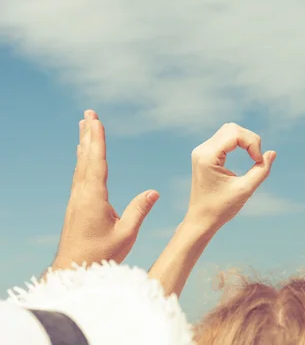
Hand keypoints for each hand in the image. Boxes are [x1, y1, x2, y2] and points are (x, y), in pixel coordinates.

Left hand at [53, 110, 159, 269]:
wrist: (74, 270)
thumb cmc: (100, 254)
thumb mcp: (125, 234)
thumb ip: (138, 211)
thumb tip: (153, 192)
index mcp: (93, 198)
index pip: (96, 162)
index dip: (97, 140)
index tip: (96, 121)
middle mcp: (81, 194)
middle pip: (85, 158)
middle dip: (88, 134)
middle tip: (88, 113)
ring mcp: (77, 199)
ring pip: (80, 165)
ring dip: (84, 144)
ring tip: (84, 126)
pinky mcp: (76, 206)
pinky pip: (79, 175)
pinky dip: (82, 160)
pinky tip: (83, 156)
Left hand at [184, 123, 275, 230]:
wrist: (201, 220)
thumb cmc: (220, 208)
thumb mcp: (245, 190)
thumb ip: (261, 170)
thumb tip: (272, 153)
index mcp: (207, 156)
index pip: (234, 134)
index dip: (252, 144)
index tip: (259, 162)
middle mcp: (202, 150)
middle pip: (232, 129)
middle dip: (250, 140)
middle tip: (257, 159)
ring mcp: (202, 151)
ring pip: (229, 131)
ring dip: (245, 141)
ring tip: (253, 158)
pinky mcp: (205, 155)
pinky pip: (225, 139)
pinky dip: (239, 145)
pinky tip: (246, 156)